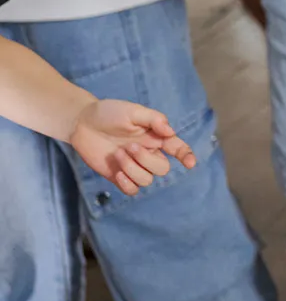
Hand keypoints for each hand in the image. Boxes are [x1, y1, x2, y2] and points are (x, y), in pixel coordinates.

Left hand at [68, 98, 195, 195]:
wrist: (81, 123)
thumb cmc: (109, 113)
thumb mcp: (132, 111)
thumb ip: (154, 119)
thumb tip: (171, 132)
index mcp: (156, 137)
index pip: (178, 148)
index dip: (187, 156)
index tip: (190, 163)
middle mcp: (148, 153)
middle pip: (162, 168)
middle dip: (146, 160)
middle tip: (128, 147)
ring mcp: (133, 166)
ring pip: (147, 180)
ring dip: (133, 169)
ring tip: (118, 153)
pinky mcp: (118, 176)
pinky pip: (132, 190)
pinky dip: (128, 184)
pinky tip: (118, 173)